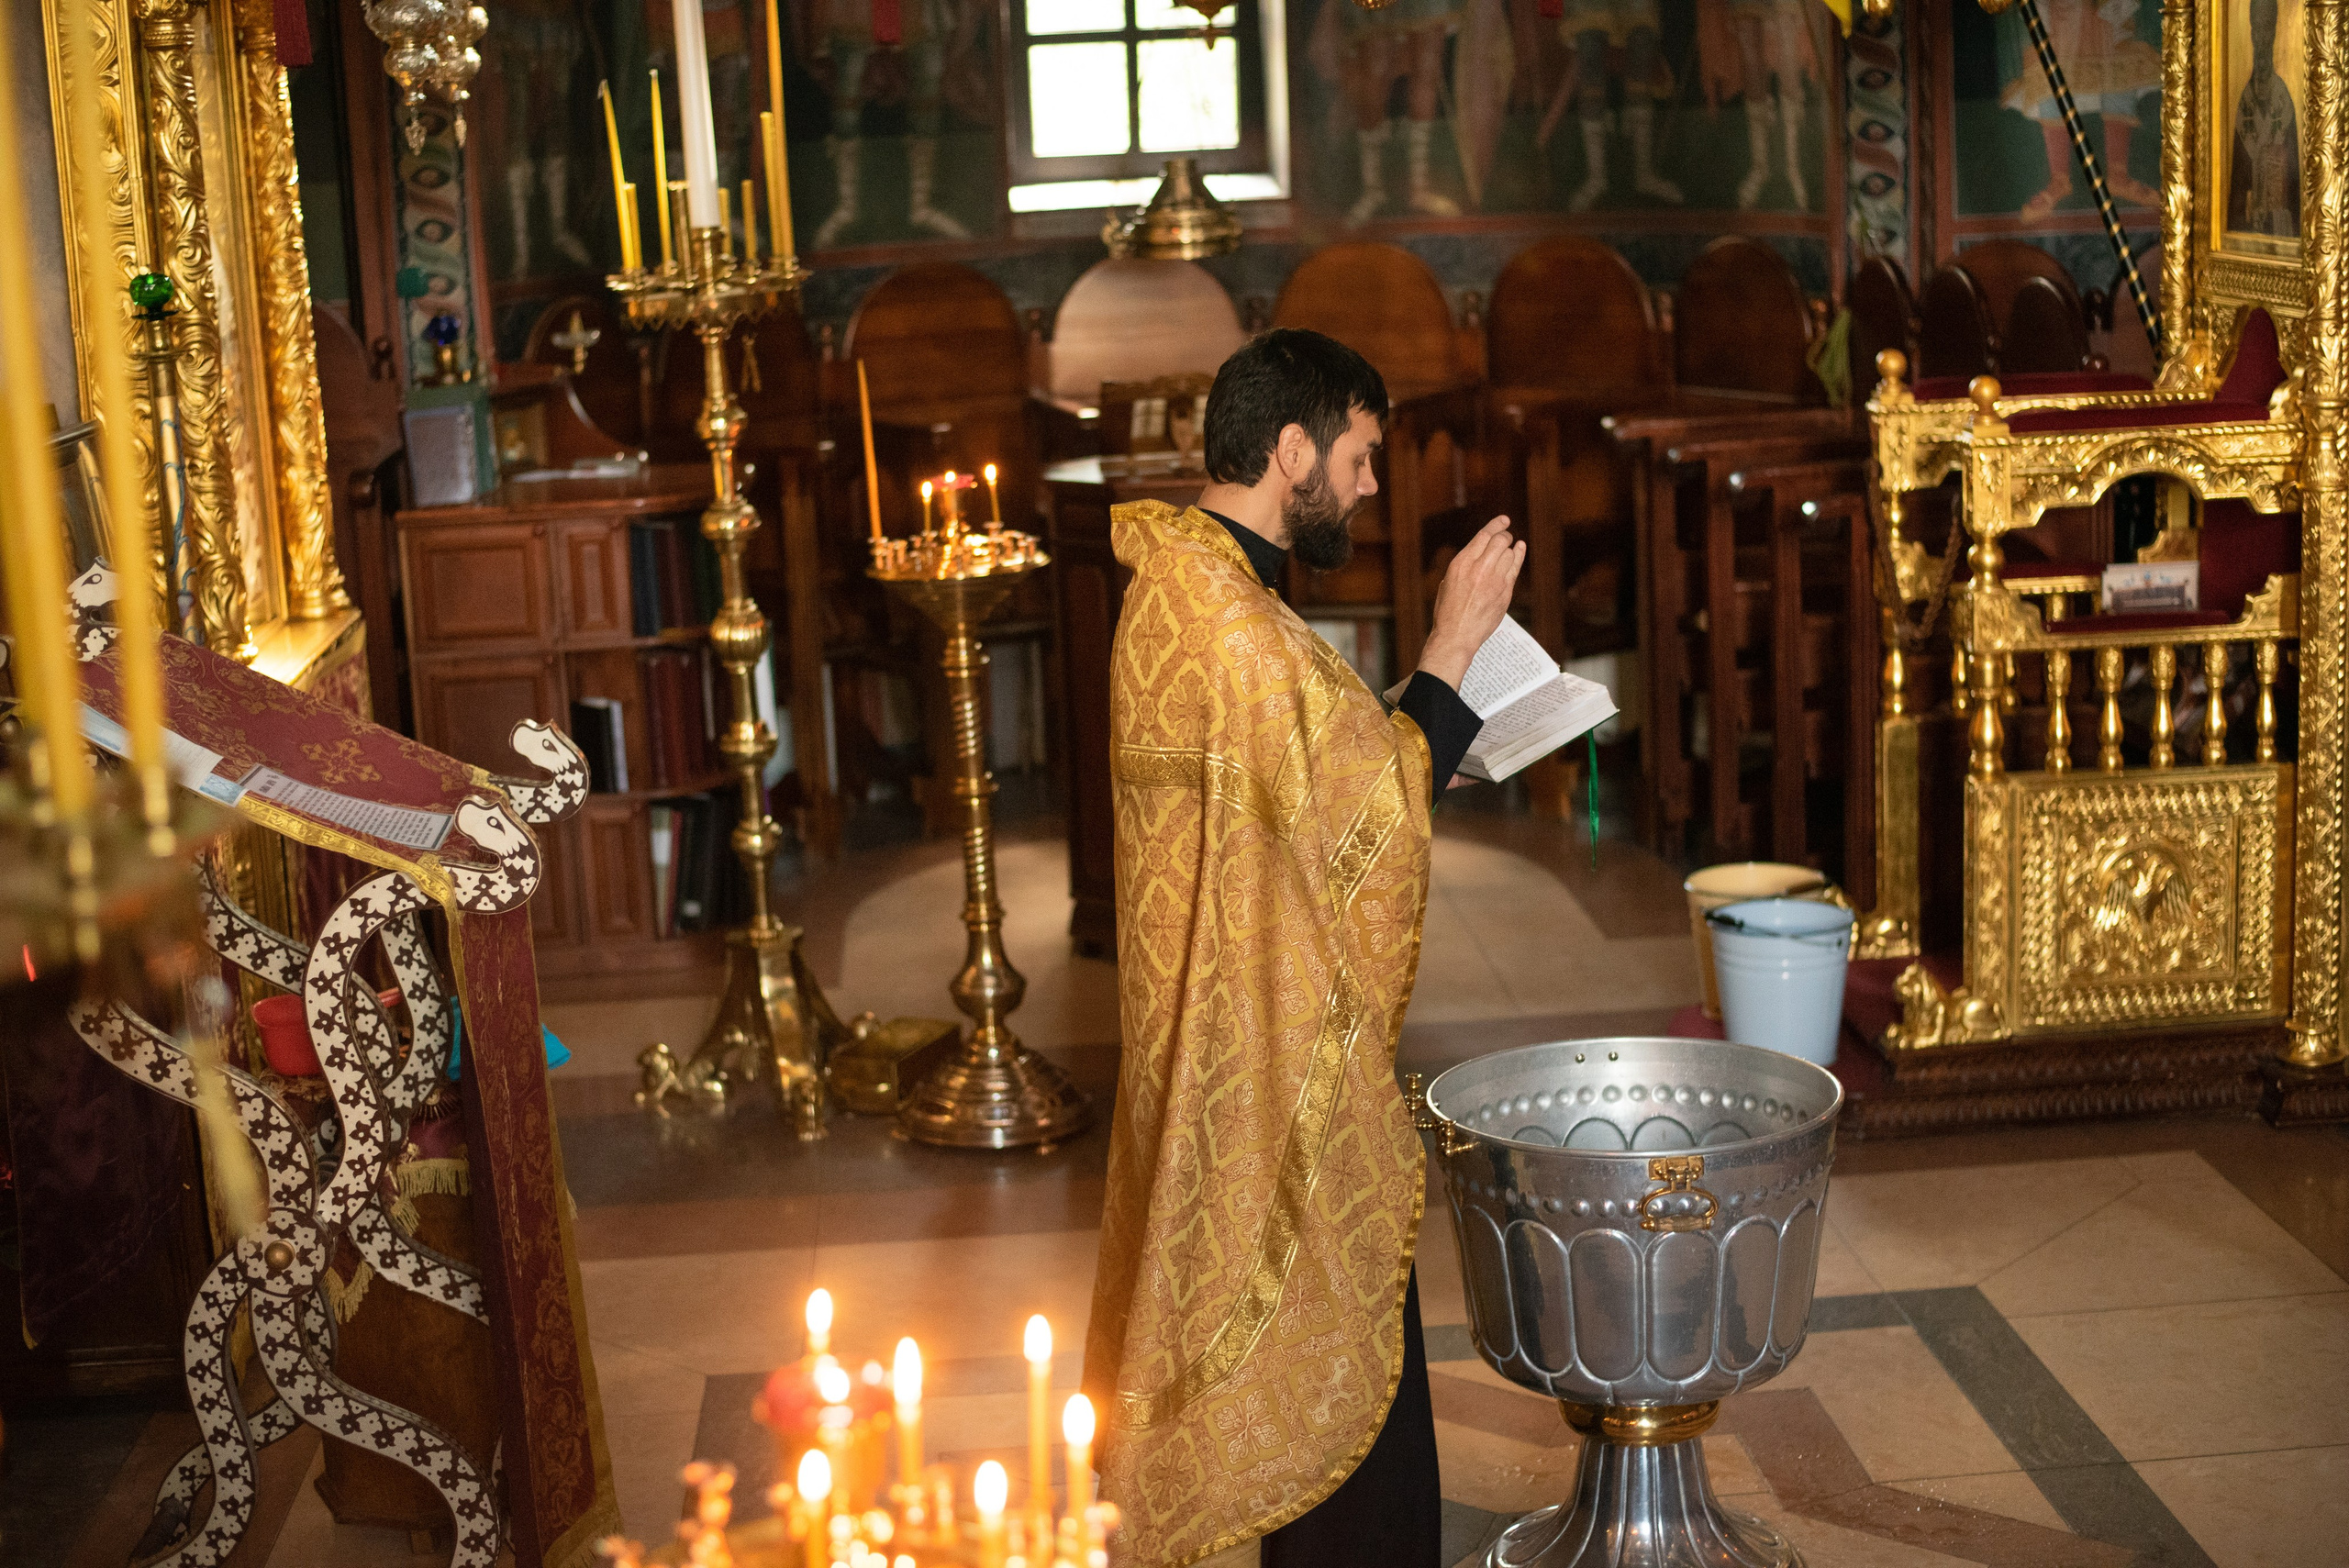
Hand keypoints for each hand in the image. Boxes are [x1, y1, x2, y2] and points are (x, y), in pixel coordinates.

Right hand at [1417, 516, 1523, 689]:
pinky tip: (1519, 549)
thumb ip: (1465, 566)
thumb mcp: (1449, 581)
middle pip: (1500, 540)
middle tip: (1505, 536)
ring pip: (1509, 552)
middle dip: (1504, 535)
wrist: (1456, 635)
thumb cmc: (1448, 611)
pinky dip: (1518, 555)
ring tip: (1508, 547)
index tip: (1503, 520)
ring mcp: (1494, 580)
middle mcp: (1478, 568)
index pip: (1483, 535)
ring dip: (1509, 548)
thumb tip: (1479, 554)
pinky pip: (1515, 568)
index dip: (1496, 525)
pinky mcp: (1505, 591)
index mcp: (1461, 563)